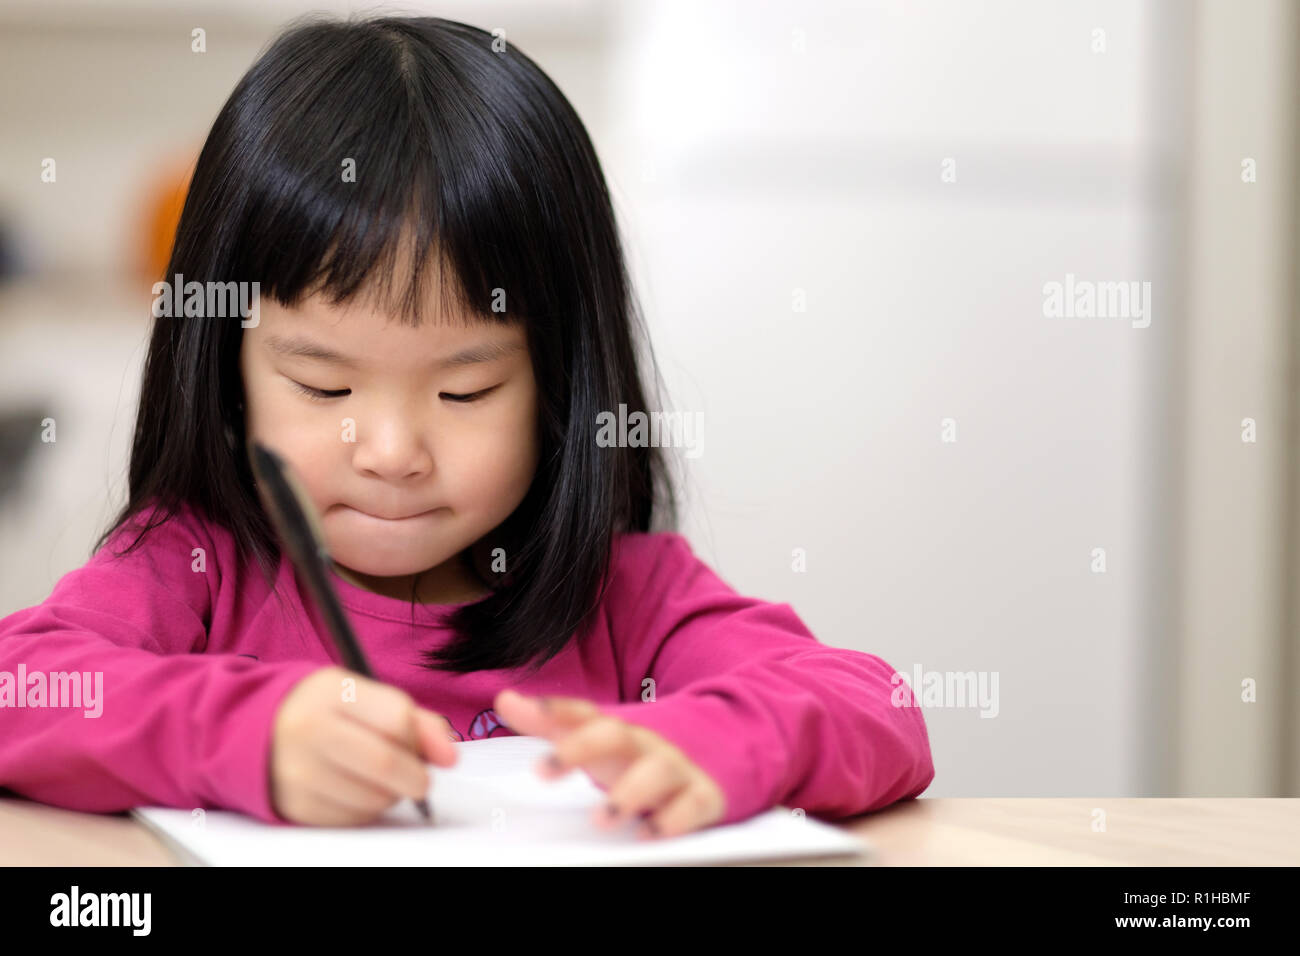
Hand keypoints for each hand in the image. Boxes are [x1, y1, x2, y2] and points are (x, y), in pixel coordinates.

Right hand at [271, 666, 457, 824]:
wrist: (256, 730)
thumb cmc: (325, 711)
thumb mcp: (364, 696)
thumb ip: (414, 719)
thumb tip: (450, 756)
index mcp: (332, 692)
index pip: (396, 718)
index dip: (421, 740)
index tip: (431, 751)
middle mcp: (309, 730)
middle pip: (385, 763)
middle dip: (416, 777)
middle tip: (419, 778)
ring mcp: (298, 771)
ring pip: (373, 797)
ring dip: (392, 795)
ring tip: (381, 780)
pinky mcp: (295, 805)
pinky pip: (353, 819)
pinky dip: (368, 810)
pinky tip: (357, 791)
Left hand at [493, 689, 725, 839]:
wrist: (715, 750)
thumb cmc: (637, 752)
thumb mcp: (595, 736)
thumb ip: (550, 722)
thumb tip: (504, 700)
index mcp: (614, 729)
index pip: (580, 713)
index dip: (552, 709)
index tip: (521, 709)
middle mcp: (642, 743)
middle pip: (613, 735)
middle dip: (579, 748)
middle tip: (542, 771)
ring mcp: (673, 768)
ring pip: (656, 772)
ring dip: (629, 794)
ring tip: (601, 818)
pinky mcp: (700, 795)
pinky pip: (691, 805)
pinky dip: (672, 819)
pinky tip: (649, 833)